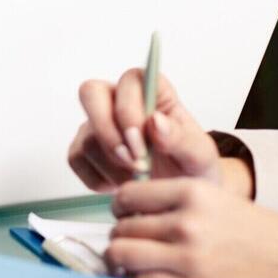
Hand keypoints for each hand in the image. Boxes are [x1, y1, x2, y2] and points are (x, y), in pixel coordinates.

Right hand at [67, 69, 251, 195]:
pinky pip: (77, 159)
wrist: (176, 196)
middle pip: (91, 93)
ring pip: (87, 137)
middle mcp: (117, 102)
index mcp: (152, 93)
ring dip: (112, 165)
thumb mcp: (200, 156)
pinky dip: (99, 178)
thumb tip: (155, 121)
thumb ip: (181, 138)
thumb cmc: (190, 169)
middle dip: (108, 132)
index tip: (143, 143)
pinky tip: (121, 184)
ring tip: (138, 180)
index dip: (129, 109)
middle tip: (132, 162)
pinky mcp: (81, 150)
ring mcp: (95, 126)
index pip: (130, 81)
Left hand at [107, 178, 277, 277]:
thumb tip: (126, 213)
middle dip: (122, 237)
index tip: (124, 216)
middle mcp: (186, 223)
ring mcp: (187, 258)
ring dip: (122, 262)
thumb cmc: (258, 236)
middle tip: (134, 244)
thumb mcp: (216, 201)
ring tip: (136, 264)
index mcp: (193, 193)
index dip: (121, 208)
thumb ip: (173, 203)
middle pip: (121, 229)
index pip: (127, 196)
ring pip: (121, 256)